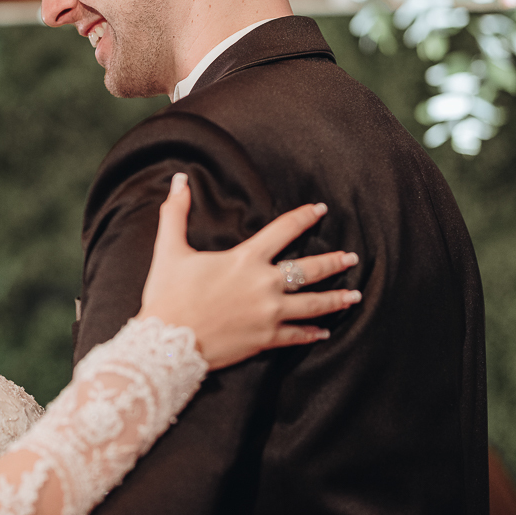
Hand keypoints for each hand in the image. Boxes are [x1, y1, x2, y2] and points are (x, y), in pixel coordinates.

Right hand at [139, 173, 360, 369]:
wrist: (168, 342)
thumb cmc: (168, 295)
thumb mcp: (170, 249)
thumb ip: (176, 213)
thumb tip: (179, 180)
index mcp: (245, 259)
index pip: (283, 230)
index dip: (304, 217)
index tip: (319, 210)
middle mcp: (264, 285)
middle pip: (310, 269)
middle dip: (334, 262)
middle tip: (351, 258)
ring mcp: (269, 314)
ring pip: (313, 304)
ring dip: (336, 299)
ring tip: (354, 295)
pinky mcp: (266, 338)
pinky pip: (297, 335)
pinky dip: (312, 333)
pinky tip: (323, 331)